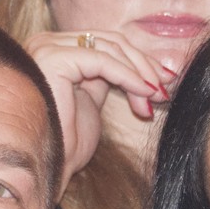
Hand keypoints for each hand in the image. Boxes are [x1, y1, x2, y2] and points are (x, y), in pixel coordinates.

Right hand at [25, 30, 174, 191]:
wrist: (47, 167)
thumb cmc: (66, 143)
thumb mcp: (91, 99)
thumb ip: (106, 76)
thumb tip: (140, 66)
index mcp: (52, 50)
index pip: (104, 43)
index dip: (137, 61)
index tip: (162, 82)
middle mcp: (45, 43)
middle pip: (109, 41)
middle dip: (142, 66)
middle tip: (165, 90)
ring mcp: (46, 48)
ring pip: (109, 47)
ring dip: (139, 73)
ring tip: (155, 98)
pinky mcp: (53, 58)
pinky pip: (102, 60)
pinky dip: (128, 75)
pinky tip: (144, 93)